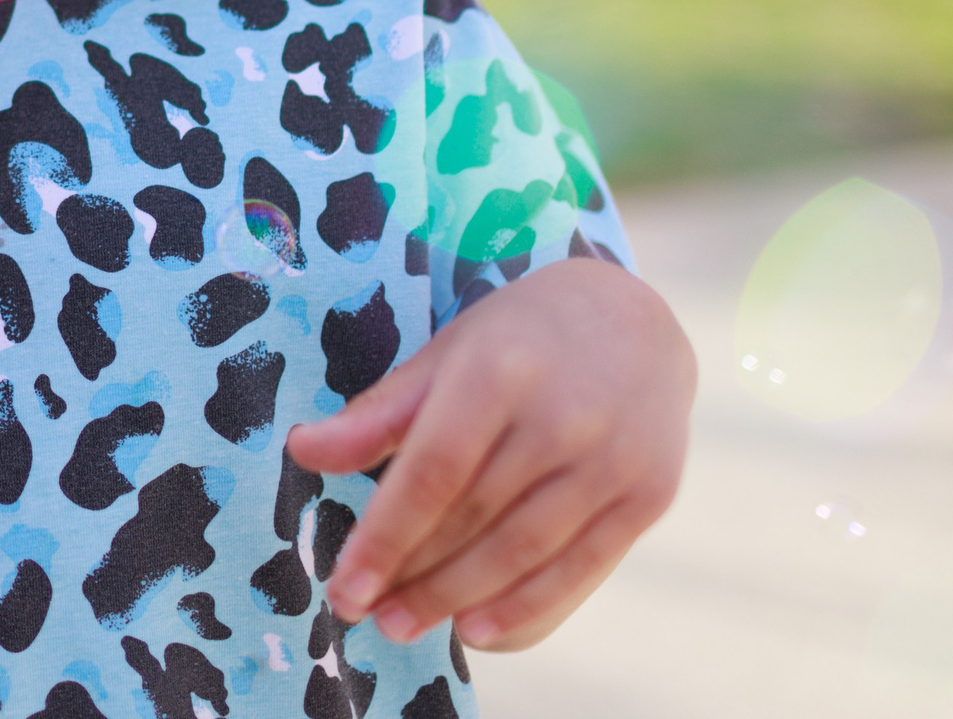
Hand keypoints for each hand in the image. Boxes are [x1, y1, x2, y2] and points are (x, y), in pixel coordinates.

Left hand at [285, 256, 694, 652]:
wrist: (638, 322)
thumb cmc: (519, 341)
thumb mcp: (446, 355)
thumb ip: (380, 413)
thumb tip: (303, 451)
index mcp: (499, 372)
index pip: (432, 472)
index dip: (384, 537)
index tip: (344, 588)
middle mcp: (562, 416)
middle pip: (473, 517)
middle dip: (413, 576)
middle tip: (365, 616)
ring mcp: (613, 459)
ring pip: (522, 551)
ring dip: (457, 599)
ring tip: (404, 626)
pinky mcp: (649, 495)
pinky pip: (581, 567)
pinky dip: (526, 605)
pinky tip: (477, 630)